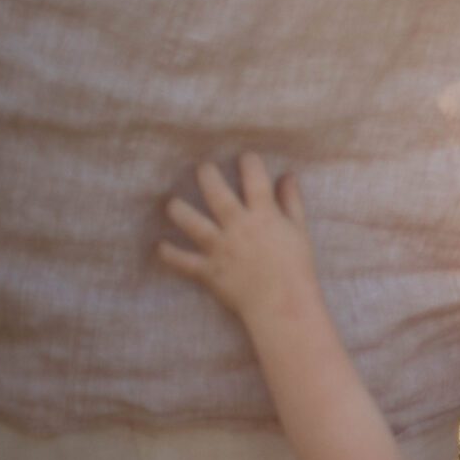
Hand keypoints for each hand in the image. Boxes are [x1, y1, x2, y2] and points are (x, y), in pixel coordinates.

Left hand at [157, 154, 324, 327]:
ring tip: (172, 202)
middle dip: (207, 176)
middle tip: (201, 167)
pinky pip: (182, 261)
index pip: (255, 180)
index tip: (245, 156)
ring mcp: (220, 249)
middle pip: (217, 195)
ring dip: (179, 210)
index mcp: (264, 215)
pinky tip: (160, 246)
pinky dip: (169, 254)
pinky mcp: (208, 271)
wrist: (283, 304)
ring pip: (192, 223)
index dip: (249, 163)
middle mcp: (239, 227)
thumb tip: (288, 176)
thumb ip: (292, 201)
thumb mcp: (299, 230)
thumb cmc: (296, 266)